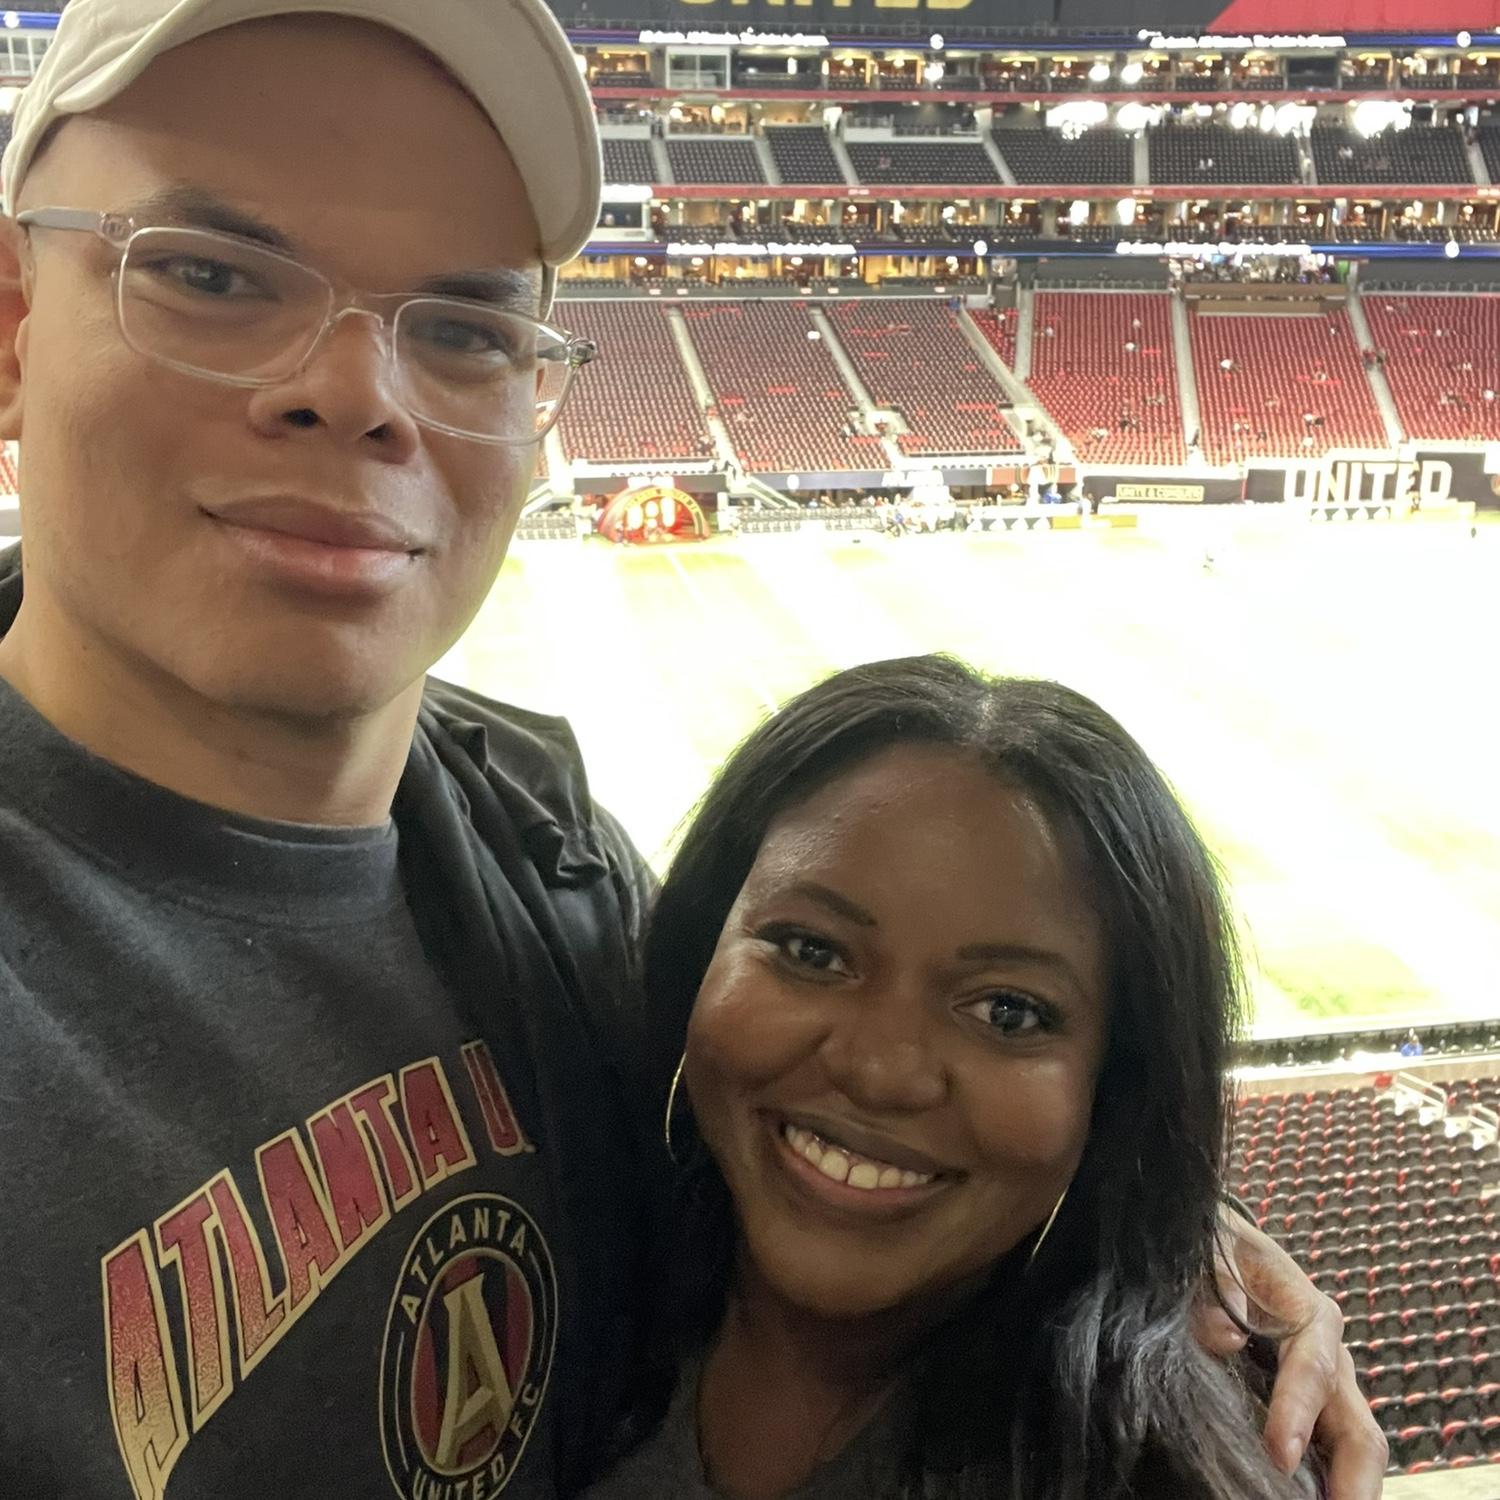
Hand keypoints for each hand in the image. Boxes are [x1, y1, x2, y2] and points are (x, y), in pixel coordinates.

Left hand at [1193, 1208, 1386, 1499]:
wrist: (1218, 1247)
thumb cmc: (1217, 1249)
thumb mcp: (1212, 1250)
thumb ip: (1215, 1284)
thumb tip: (1226, 1337)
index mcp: (1307, 1310)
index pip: (1312, 1366)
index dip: (1298, 1410)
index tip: (1280, 1453)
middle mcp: (1329, 1356)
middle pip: (1359, 1427)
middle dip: (1353, 1478)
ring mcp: (1327, 1390)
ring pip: (1355, 1449)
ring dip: (1346, 1488)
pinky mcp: (1313, 1411)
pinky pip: (1330, 1454)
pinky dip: (1327, 1483)